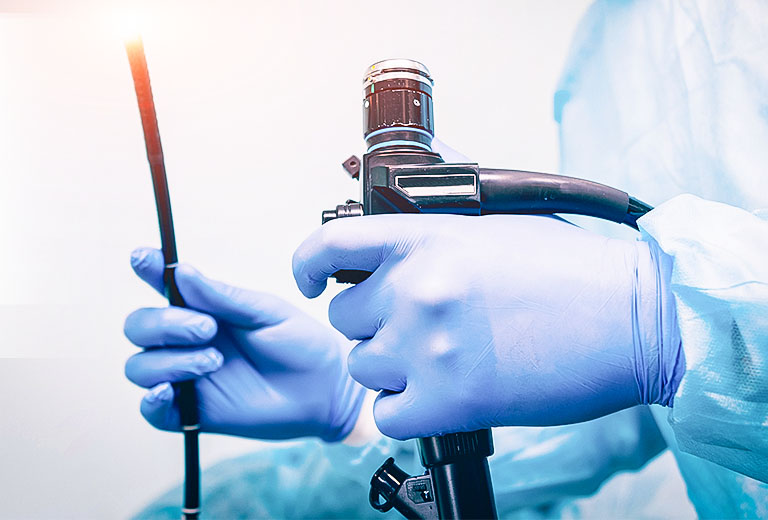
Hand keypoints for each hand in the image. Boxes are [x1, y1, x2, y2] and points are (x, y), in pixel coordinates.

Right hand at [124, 247, 364, 441]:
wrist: (326, 388)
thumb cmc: (300, 344)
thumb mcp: (265, 312)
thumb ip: (222, 297)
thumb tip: (181, 272)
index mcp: (203, 308)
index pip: (162, 285)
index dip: (147, 269)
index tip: (144, 258)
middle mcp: (187, 341)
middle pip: (139, 327)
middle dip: (164, 324)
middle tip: (208, 328)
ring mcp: (187, 376)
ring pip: (139, 367)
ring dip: (169, 361)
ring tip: (215, 360)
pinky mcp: (193, 412)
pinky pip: (152, 411)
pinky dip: (151, 401)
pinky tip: (170, 391)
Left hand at [292, 214, 684, 439]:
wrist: (633, 318)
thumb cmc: (572, 266)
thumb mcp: (503, 212)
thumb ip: (444, 184)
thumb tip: (400, 160)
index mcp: (424, 238)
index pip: (326, 247)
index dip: (305, 267)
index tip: (307, 281)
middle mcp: (415, 289)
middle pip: (345, 317)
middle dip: (374, 322)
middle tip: (418, 326)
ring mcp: (426, 348)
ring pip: (363, 366)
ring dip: (392, 367)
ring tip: (441, 359)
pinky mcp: (448, 402)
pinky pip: (385, 415)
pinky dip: (405, 410)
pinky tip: (440, 395)